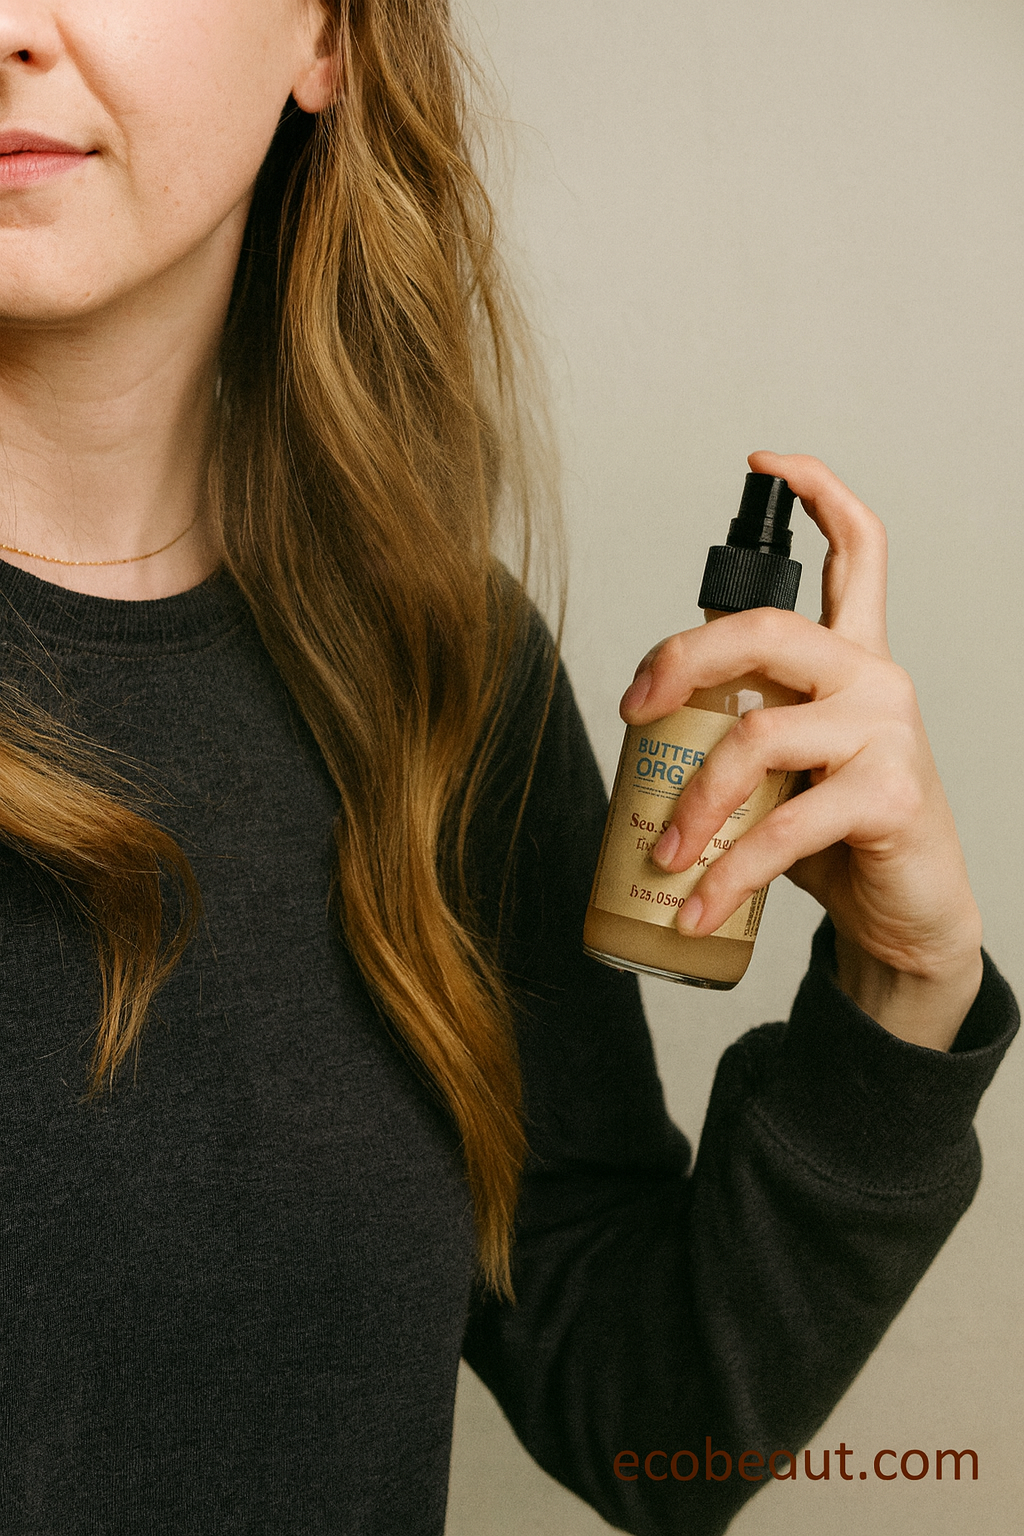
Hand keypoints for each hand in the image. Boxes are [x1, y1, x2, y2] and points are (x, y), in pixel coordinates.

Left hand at [619, 452, 982, 1050]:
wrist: (908, 916)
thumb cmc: (840, 837)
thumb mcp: (788, 769)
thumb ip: (743, 729)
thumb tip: (645, 727)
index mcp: (854, 658)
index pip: (858, 551)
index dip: (817, 492)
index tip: (763, 462)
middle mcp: (875, 678)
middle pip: (767, 629)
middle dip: (681, 662)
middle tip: (632, 711)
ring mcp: (887, 733)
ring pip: (757, 737)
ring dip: (692, 805)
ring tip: (664, 856)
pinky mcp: (888, 796)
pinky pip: (782, 827)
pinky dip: (726, 874)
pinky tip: (697, 908)